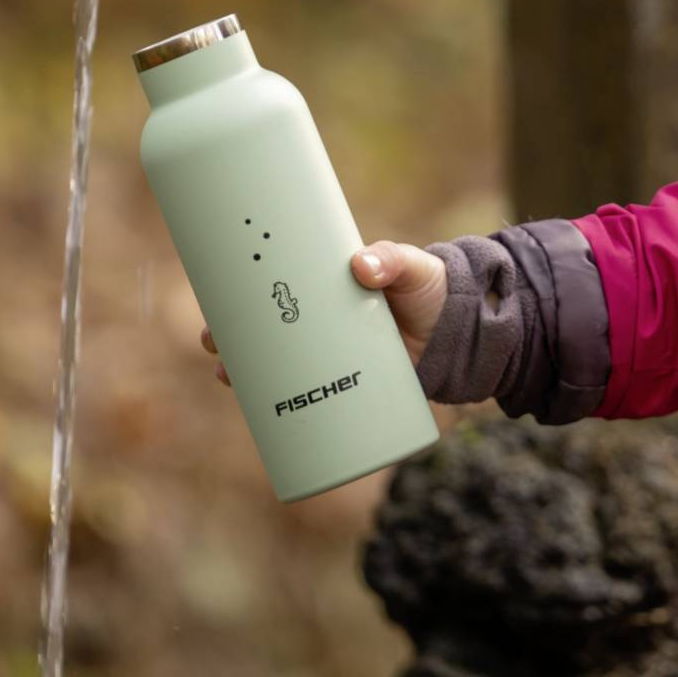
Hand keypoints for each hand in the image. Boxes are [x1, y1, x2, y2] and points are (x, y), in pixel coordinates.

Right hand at [197, 240, 449, 384]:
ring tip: (228, 377)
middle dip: (230, 336)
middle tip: (214, 342)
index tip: (214, 299)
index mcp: (325, 285)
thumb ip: (392, 260)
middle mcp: (320, 320)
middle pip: (264, 328)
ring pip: (276, 364)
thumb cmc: (430, 289)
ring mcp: (330, 354)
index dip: (239, 292)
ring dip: (246, 372)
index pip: (274, 284)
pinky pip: (306, 395)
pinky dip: (280, 406)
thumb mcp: (412, 268)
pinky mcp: (346, 384)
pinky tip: (259, 415)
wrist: (464, 334)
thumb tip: (362, 266)